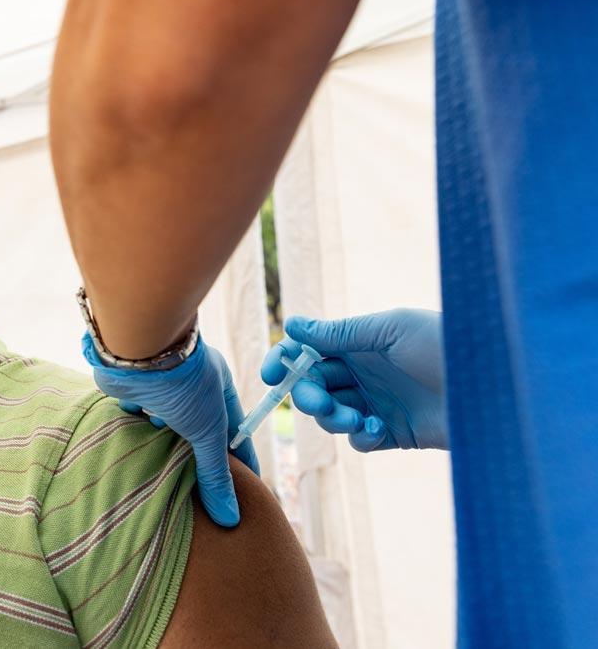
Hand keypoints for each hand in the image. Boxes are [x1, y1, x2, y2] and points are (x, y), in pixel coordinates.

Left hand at [83, 334, 259, 526]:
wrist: (139, 350)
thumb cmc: (184, 383)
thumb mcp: (207, 432)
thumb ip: (215, 474)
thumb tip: (229, 519)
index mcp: (218, 386)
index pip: (233, 431)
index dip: (239, 460)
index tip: (246, 488)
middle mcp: (190, 385)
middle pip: (197, 429)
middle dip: (196, 454)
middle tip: (198, 490)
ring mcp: (161, 387)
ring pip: (165, 423)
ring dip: (164, 441)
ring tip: (165, 473)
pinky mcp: (133, 390)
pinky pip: (137, 417)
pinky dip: (137, 430)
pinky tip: (135, 451)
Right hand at [261, 309, 446, 451]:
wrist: (495, 387)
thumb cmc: (447, 343)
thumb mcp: (390, 329)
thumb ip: (340, 332)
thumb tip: (292, 324)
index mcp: (360, 343)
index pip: (308, 351)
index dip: (284, 361)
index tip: (270, 375)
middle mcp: (364, 372)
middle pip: (313, 385)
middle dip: (306, 394)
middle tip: (316, 401)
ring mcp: (376, 403)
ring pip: (330, 415)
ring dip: (332, 417)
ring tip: (355, 418)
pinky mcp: (392, 434)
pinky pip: (358, 441)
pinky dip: (359, 437)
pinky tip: (379, 430)